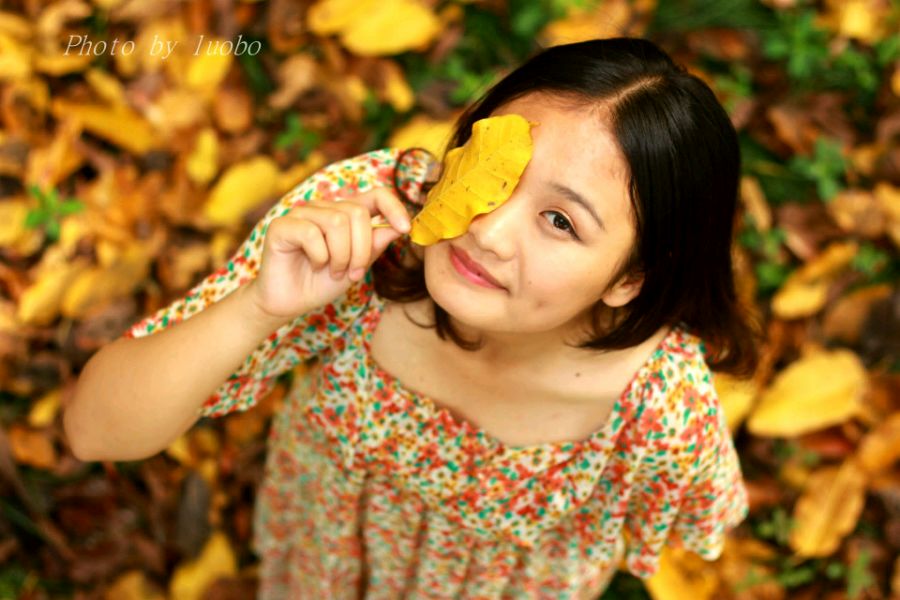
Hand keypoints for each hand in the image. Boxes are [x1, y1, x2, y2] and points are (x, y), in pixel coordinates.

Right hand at [246, 187, 410, 322]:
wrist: (289, 302)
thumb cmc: (322, 282)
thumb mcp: (357, 266)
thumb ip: (374, 245)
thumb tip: (398, 227)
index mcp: (346, 213)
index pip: (377, 195)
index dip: (394, 207)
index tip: (406, 229)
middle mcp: (324, 208)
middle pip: (357, 213)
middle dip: (361, 250)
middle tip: (352, 273)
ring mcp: (302, 213)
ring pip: (336, 222)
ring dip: (340, 256)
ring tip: (333, 271)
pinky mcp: (281, 225)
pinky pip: (311, 233)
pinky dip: (319, 256)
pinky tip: (313, 265)